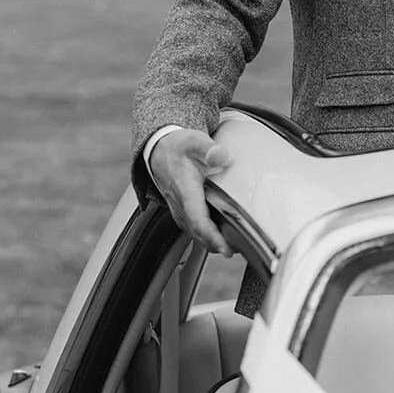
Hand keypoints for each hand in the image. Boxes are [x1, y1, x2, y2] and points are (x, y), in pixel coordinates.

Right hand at [151, 127, 233, 255]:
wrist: (158, 149)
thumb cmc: (177, 146)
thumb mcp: (193, 141)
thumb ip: (208, 148)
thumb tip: (221, 155)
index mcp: (184, 189)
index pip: (197, 219)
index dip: (211, 236)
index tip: (225, 248)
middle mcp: (179, 203)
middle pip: (197, 232)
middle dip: (215, 245)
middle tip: (235, 251)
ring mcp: (179, 208)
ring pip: (193, 232)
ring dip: (210, 242)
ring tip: (231, 248)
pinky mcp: (181, 209)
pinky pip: (192, 227)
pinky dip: (205, 236)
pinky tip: (219, 238)